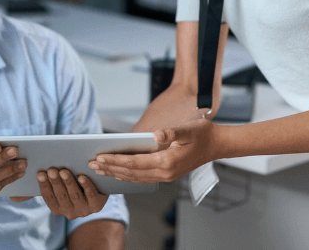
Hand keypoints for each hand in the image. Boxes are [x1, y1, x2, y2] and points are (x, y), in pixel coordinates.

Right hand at [31, 167, 108, 219]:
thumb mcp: (61, 188)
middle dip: (55, 182)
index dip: (44, 185)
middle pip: (61, 196)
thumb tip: (22, 189)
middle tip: (52, 170)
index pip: (49, 198)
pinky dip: (86, 186)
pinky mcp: (96, 206)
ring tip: (64, 171)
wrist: (98, 191)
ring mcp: (84, 210)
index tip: (41, 173)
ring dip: (68, 183)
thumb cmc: (74, 186)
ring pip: (75, 196)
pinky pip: (91, 195)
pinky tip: (82, 177)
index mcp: (58, 209)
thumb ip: (49, 184)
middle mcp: (70, 213)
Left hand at [89, 118, 215, 182]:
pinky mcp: (167, 175)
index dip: (116, 161)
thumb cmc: (202, 134)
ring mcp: (166, 176)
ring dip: (116, 174)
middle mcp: (165, 172)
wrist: (217, 145)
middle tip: (91, 165)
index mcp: (167, 162)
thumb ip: (172, 132)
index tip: (100, 157)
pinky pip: (142, 178)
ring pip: (135, 178)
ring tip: (100, 170)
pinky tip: (118, 172)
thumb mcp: (188, 129)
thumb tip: (156, 134)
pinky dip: (127, 176)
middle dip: (110, 169)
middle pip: (131, 173)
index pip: (134, 163)